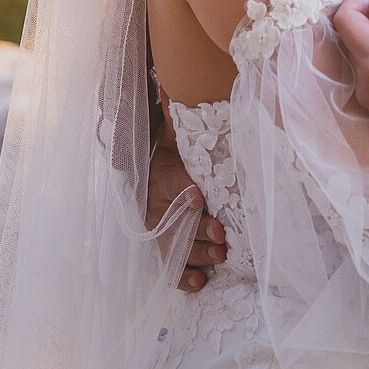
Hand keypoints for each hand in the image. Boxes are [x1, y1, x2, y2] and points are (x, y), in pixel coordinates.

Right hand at [147, 112, 225, 290]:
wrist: (147, 174)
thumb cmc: (167, 153)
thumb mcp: (169, 133)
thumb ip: (172, 116)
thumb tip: (172, 85)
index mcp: (159, 177)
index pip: (171, 184)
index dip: (183, 191)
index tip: (198, 197)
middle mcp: (155, 207)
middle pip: (176, 221)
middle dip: (199, 228)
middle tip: (221, 233)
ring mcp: (159, 232)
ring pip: (175, 247)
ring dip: (198, 253)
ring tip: (219, 255)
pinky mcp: (164, 249)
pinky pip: (170, 267)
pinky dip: (184, 278)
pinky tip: (200, 282)